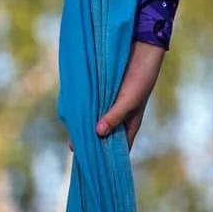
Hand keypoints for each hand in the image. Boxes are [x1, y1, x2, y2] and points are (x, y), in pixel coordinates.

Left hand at [66, 40, 165, 154]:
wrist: (142, 46)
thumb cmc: (142, 76)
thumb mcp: (130, 99)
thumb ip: (115, 115)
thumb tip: (98, 133)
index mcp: (129, 123)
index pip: (117, 147)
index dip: (106, 155)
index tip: (91, 165)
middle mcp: (119, 114)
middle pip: (103, 133)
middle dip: (91, 139)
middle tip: (73, 147)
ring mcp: (110, 101)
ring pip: (96, 117)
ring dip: (86, 122)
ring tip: (70, 131)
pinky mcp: (103, 89)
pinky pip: (92, 101)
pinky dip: (85, 106)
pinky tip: (73, 110)